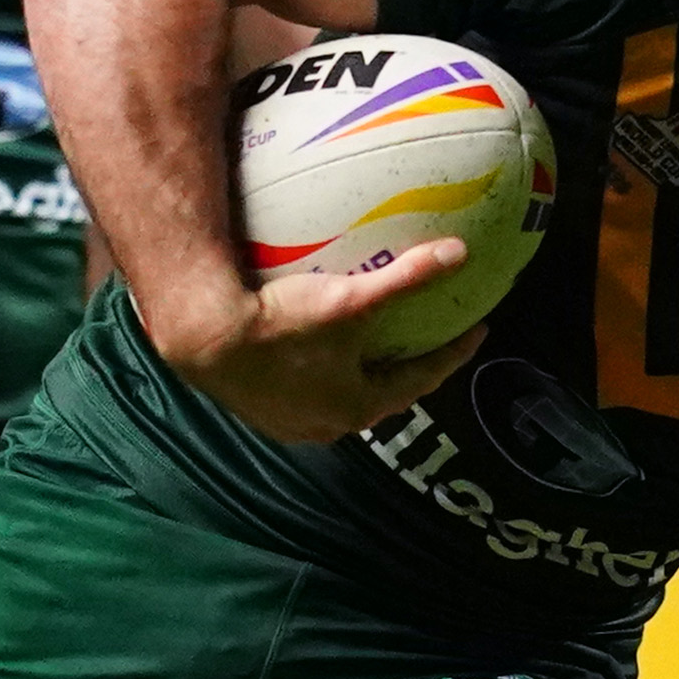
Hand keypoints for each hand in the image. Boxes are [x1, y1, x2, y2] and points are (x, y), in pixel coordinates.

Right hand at [142, 242, 486, 442]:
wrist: (204, 338)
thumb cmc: (281, 324)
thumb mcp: (352, 299)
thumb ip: (407, 277)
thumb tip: (459, 253)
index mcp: (358, 407)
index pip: (422, 379)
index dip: (452, 353)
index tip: (475, 330)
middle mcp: (328, 425)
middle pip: (384, 393)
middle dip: (408, 368)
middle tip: (429, 339)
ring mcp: (291, 423)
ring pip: (342, 396)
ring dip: (362, 373)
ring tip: (374, 345)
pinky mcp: (260, 411)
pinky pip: (305, 390)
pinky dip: (323, 371)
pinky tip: (317, 348)